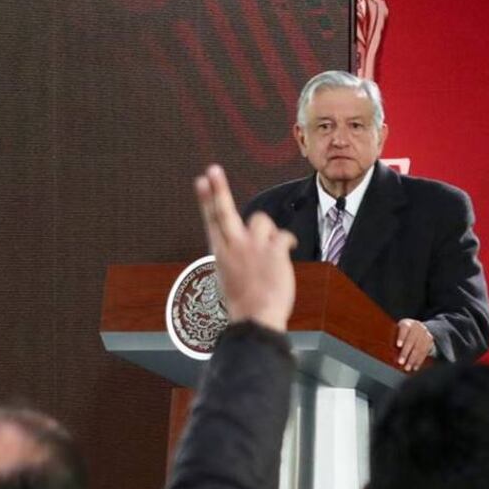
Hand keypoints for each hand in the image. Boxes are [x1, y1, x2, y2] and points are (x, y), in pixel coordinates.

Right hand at [195, 165, 297, 332]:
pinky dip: (287, 242)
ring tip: (270, 250)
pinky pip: (284, 235)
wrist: (256, 319)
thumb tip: (242, 242)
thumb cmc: (245, 303)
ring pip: (262, 220)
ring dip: (268, 232)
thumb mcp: (230, 276)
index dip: (206, 199)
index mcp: (220, 253)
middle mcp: (233, 246)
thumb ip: (234, 255)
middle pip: (224, 210)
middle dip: (219, 189)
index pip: (211, 220)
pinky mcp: (273, 251)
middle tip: (212, 170)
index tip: (202, 181)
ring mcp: (253, 247)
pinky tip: (286, 251)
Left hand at [395, 319, 433, 371]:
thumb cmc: (404, 331)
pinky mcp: (429, 341)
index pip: (405, 328)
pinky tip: (415, 367)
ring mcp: (425, 334)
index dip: (402, 337)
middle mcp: (417, 327)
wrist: (420, 327)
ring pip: (419, 348)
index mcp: (407, 323)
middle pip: (411, 340)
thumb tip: (382, 347)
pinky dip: (419, 361)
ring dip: (412, 360)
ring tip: (407, 367)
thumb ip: (393, 336)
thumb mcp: (398, 329)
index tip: (398, 345)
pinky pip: (425, 352)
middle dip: (406, 353)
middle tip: (400, 362)